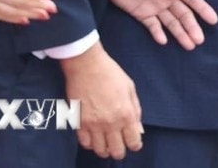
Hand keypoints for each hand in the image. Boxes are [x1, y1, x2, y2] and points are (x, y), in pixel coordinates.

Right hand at [62, 43, 142, 159]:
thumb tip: (138, 129)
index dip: (135, 145)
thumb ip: (136, 110)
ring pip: (99, 150)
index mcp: (126, 113)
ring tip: (107, 144)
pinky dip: (90, 144)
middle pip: (116, 151)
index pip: (133, 142)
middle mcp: (110, 122)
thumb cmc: (111, 73)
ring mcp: (93, 124)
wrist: (87, 65)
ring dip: (104, 149)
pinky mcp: (79, 122)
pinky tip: (94, 138)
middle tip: (119, 146)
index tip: (134, 143)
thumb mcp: (130, 88)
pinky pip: (84, 143)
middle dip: (120, 151)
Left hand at [110, 0, 217, 49]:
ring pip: (171, 23)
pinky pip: (152, 26)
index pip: (192, 0)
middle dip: (192, 27)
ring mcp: (154, 7)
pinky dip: (158, 34)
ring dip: (180, 34)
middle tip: (200, 41)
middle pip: (183, 15)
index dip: (203, 10)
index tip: (214, 21)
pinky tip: (164, 41)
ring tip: (189, 46)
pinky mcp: (140, 13)